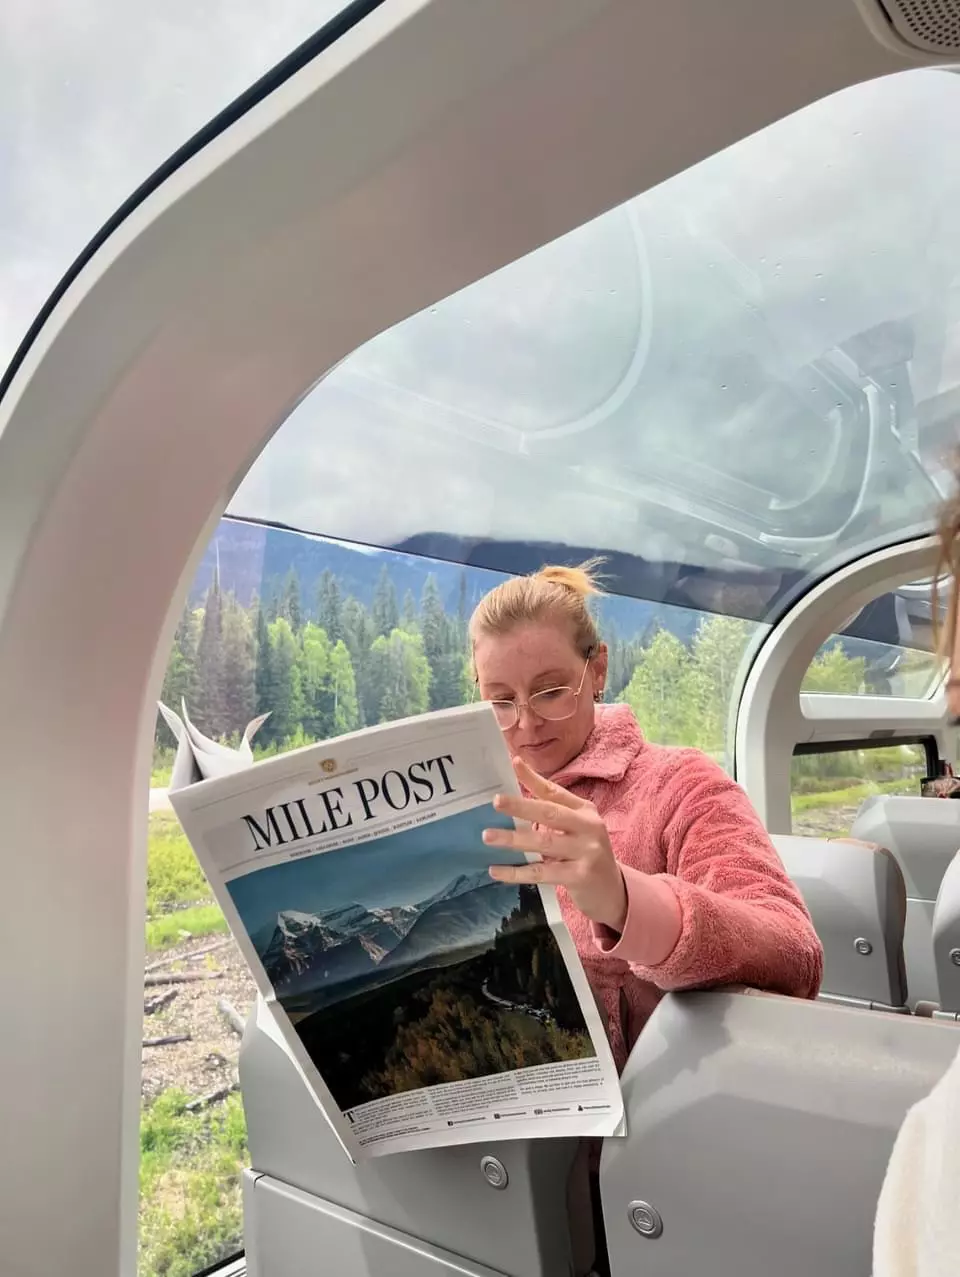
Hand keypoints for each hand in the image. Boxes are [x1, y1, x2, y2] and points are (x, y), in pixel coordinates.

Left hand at [483, 756, 627, 932]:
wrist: (611, 890)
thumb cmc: (586, 854)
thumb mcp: (576, 828)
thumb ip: (552, 813)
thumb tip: (516, 797)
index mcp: (585, 811)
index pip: (556, 792)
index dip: (534, 779)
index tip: (515, 763)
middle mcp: (589, 827)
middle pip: (550, 813)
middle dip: (521, 806)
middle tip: (496, 801)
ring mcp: (586, 852)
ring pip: (543, 843)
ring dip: (513, 839)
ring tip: (488, 836)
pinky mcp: (579, 877)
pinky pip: (541, 873)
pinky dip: (516, 872)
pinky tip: (495, 870)